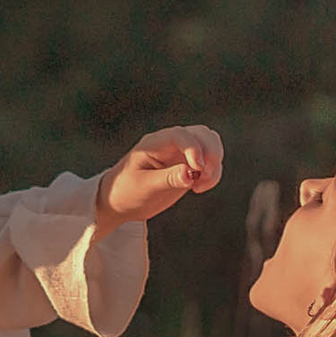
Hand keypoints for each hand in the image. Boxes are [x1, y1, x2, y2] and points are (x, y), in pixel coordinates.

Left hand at [95, 125, 224, 231]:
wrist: (120, 202)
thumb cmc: (126, 191)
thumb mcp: (144, 187)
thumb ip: (168, 178)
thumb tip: (190, 173)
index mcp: (155, 143)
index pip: (181, 135)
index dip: (194, 148)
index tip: (197, 169)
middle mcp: (171, 144)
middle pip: (203, 134)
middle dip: (210, 154)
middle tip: (203, 178)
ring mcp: (182, 154)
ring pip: (211, 145)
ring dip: (214, 164)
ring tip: (200, 185)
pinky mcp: (189, 167)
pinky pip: (210, 163)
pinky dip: (213, 174)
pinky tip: (198, 188)